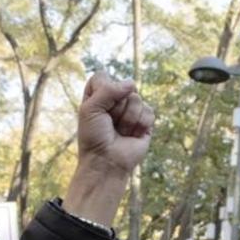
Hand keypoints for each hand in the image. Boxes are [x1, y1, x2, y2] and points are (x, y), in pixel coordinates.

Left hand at [64, 73, 154, 226]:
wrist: (106, 162)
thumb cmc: (94, 137)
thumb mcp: (91, 109)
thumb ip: (108, 90)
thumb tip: (132, 83)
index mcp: (98, 95)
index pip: (103, 76)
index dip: (103, 89)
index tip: (97, 107)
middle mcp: (115, 101)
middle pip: (123, 87)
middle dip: (116, 107)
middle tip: (109, 123)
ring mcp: (132, 111)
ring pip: (137, 99)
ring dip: (127, 118)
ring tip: (120, 131)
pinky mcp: (145, 122)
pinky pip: (149, 112)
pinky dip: (140, 124)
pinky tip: (132, 135)